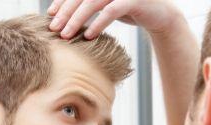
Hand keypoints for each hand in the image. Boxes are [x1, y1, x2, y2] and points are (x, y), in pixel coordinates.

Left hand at [47, 0, 182, 38]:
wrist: (160, 16)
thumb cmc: (128, 9)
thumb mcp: (105, 4)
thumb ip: (87, 4)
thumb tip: (57, 13)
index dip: (62, 0)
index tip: (50, 15)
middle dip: (65, 11)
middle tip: (54, 27)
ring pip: (93, 2)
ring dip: (77, 19)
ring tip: (66, 35)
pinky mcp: (134, 0)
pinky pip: (111, 11)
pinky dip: (98, 23)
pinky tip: (89, 36)